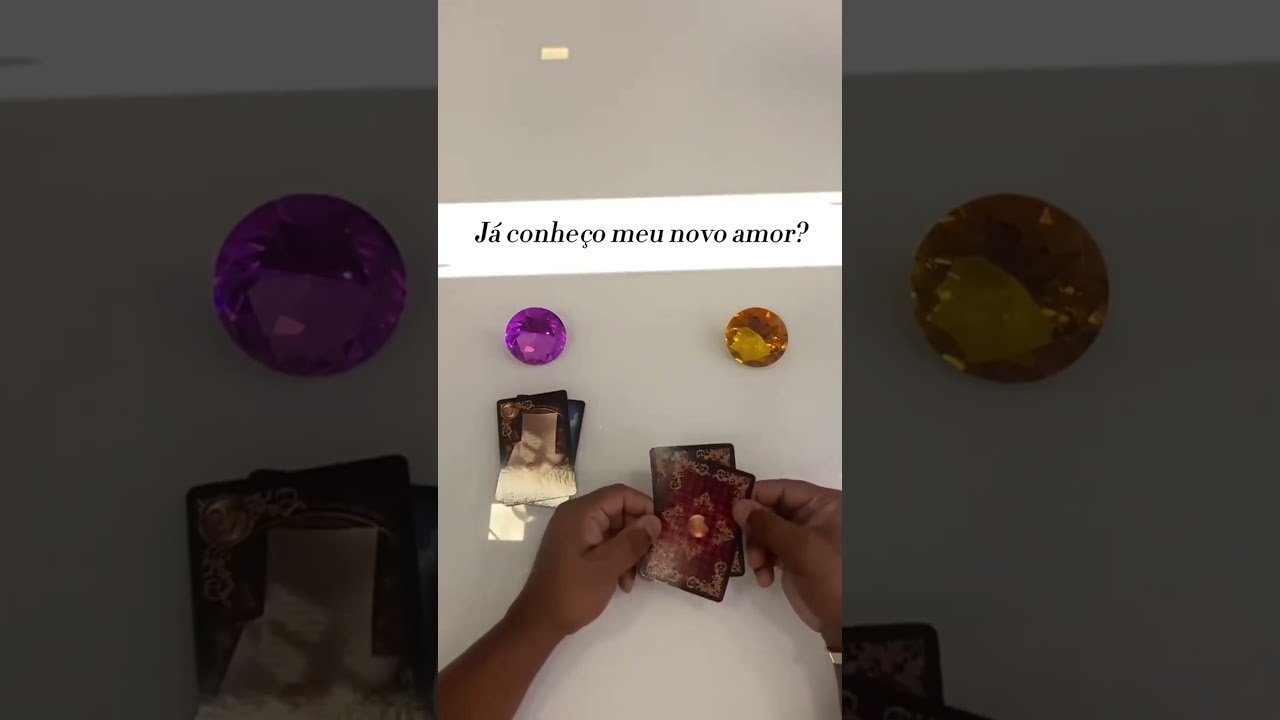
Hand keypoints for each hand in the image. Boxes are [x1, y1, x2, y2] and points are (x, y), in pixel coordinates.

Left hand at [508, 484, 660, 637]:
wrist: (540, 621)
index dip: (644, 507)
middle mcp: (577, 516)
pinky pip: (605, 544)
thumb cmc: (572, 592)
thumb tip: (655, 520)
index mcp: (580, 512)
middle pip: (619, 512)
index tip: (662, 529)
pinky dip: (617, 559)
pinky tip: (622, 583)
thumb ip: (632, 541)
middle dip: (637, 535)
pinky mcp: (576, 549)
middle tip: (651, 558)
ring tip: (633, 578)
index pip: (620, 494)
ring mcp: (575, 533)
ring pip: (615, 531)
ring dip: (629, 551)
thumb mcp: (607, 566)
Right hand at [733, 479, 841, 647]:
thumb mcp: (800, 548)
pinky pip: (772, 550)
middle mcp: (814, 516)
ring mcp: (805, 538)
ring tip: (757, 568)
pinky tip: (764, 580)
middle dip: (756, 530)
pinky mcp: (797, 557)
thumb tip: (738, 505)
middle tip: (745, 547)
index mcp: (824, 504)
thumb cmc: (831, 576)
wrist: (846, 623)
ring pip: (767, 531)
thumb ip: (767, 524)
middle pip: (771, 510)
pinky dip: (764, 563)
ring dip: (757, 550)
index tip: (731, 510)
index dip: (756, 497)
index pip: (782, 489)